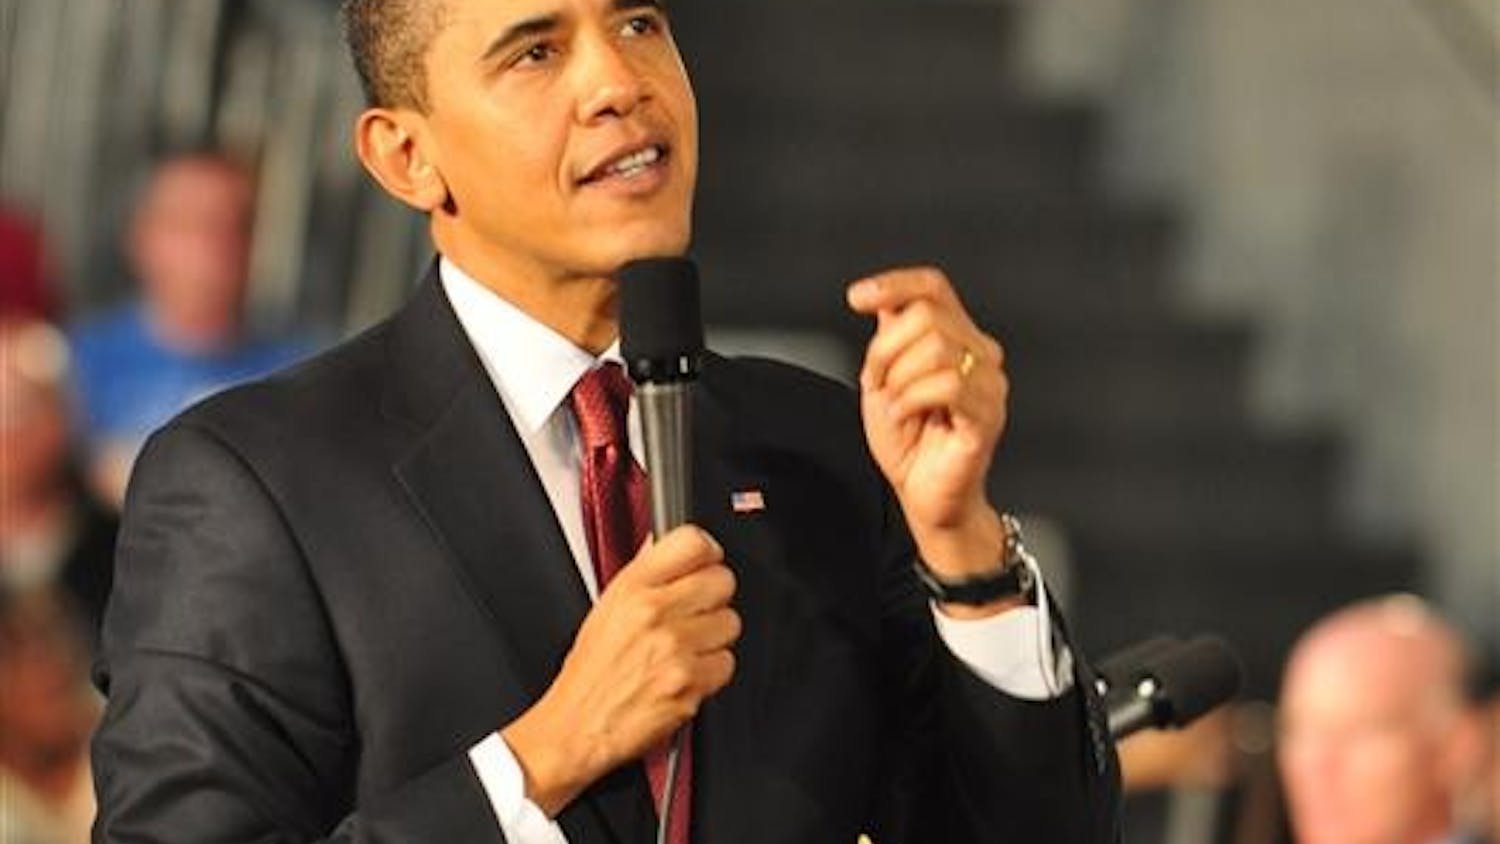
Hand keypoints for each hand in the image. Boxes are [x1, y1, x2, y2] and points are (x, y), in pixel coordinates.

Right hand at [501, 526, 738, 815]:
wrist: (578, 726)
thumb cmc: (590, 673)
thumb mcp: (606, 609)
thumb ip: (645, 577)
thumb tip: (672, 549)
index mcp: (631, 588)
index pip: (692, 542)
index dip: (707, 553)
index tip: (706, 563)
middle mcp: (654, 612)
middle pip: (722, 580)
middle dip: (714, 597)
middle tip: (696, 612)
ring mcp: (675, 648)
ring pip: (730, 622)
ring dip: (714, 636)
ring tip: (687, 648)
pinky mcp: (690, 683)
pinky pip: (727, 663)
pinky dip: (713, 671)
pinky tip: (688, 673)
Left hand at [847, 267, 1010, 583]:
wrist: (923, 496)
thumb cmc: (909, 442)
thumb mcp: (884, 379)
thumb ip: (890, 337)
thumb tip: (883, 300)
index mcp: (958, 338)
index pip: (933, 287)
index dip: (894, 283)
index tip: (856, 299)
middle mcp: (981, 353)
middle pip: (927, 315)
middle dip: (885, 349)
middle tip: (877, 383)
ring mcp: (989, 383)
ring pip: (935, 348)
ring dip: (898, 378)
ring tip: (895, 406)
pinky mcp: (987, 414)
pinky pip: (948, 384)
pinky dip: (912, 398)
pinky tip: (904, 415)